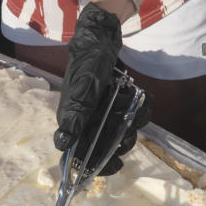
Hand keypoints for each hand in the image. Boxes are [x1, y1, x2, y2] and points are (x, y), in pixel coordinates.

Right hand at [54, 3, 150, 173]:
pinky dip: (141, 108)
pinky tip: (142, 96)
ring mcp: (103, 114)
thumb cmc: (88, 63)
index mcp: (73, 122)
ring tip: (135, 102)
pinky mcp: (117, 105)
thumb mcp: (83, 87)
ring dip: (134, 119)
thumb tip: (64, 143)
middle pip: (106, 147)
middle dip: (123, 137)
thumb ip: (76, 114)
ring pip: (123, 132)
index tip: (117, 164)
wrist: (101, 39)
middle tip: (130, 123)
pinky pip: (133, 117)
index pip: (79, 156)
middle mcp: (87, 122)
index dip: (97, 165)